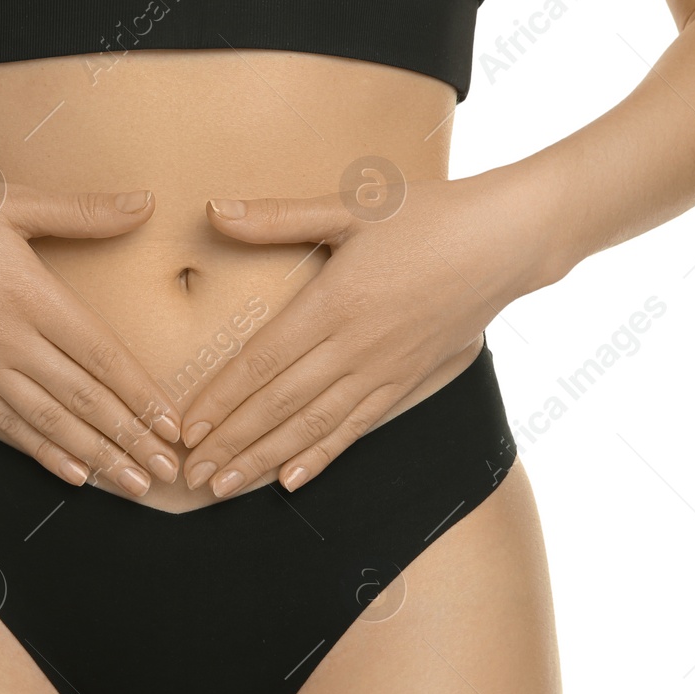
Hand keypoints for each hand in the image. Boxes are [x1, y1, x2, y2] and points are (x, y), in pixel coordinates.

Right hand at [0, 165, 184, 495]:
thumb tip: (144, 205)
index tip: (173, 425)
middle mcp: (8, 341)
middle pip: (82, 400)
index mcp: (31, 295)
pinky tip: (71, 474)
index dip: (142, 396)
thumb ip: (81, 212)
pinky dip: (42, 453)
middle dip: (130, 440)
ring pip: (48, 424)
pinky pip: (4, 427)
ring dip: (95, 458)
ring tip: (132, 485)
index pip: (102, 357)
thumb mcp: (10, 202)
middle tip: (167, 472)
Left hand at [180, 170, 552, 495]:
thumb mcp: (351, 205)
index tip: (187, 427)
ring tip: (226, 488)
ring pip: (314, 426)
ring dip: (265, 460)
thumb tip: (213, 211)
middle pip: (281, 405)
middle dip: (232, 443)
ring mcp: (384, 370)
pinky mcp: (406, 381)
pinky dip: (321, 457)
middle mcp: (356, 346)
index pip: (264, 362)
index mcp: (336, 301)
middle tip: (191, 473)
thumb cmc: (428, 214)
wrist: (507, 242)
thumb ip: (279, 216)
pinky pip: (357, 428)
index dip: (222, 399)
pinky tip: (291, 481)